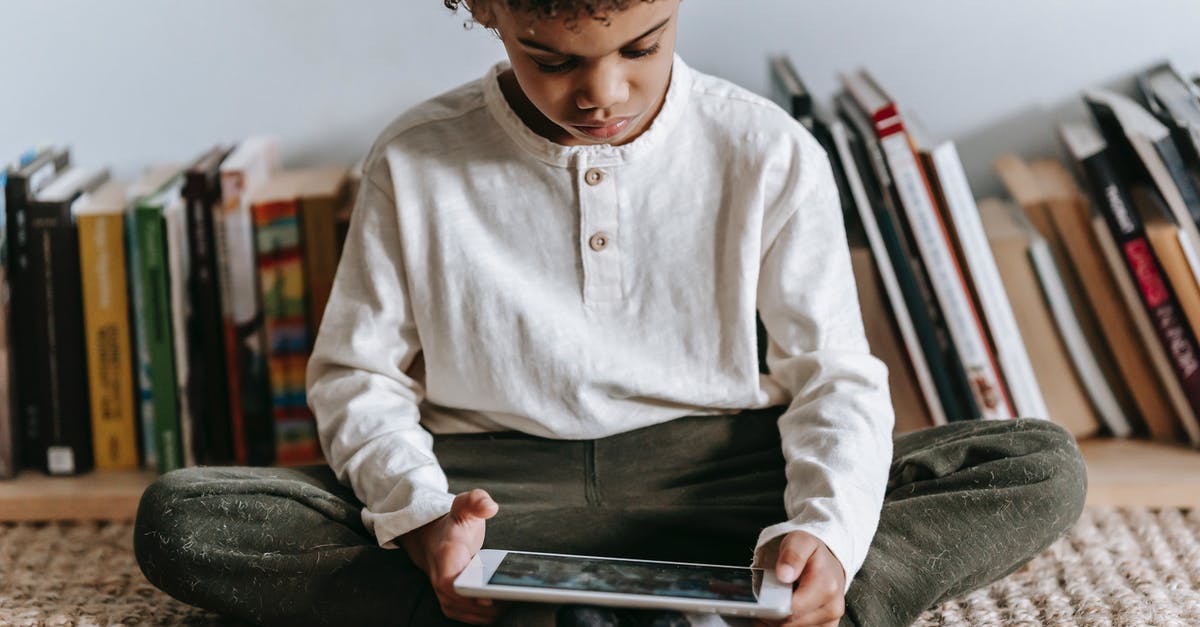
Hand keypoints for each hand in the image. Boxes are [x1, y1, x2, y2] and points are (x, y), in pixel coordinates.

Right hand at [401, 489, 504, 624]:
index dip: (470, 594)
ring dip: (494, 612)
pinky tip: (507, 605)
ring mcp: (446, 596)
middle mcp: (442, 581)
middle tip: (517, 596)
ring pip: (473, 615)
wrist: (434, 540)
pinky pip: (474, 618)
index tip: (489, 597)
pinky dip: (490, 615)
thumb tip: (491, 507)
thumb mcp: (465, 505)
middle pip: (467, 606)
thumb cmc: (455, 525)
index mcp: (445, 557)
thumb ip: (476, 500)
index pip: (452, 584)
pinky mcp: (454, 606)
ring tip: (515, 599)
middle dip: (493, 605)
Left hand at [753, 531, 846, 626]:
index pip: (792, 609)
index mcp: (827, 587)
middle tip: (769, 597)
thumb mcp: (800, 541)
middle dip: (774, 613)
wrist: (828, 563)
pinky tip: (785, 613)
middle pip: (789, 623)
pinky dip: (787, 624)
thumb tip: (784, 573)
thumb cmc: (812, 554)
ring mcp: (830, 621)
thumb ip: (792, 555)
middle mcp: (832, 607)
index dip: (773, 605)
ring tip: (779, 602)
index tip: (763, 598)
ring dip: (779, 621)